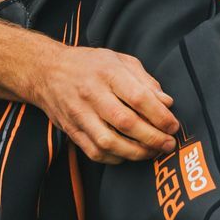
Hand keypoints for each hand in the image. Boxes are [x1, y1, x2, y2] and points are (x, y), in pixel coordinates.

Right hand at [33, 47, 179, 164]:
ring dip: (135, 152)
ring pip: (109, 142)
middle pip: (126, 123)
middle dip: (152, 138)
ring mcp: (79, 114)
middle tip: (168, 144)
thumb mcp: (119, 60)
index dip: (160, 116)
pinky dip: (115, 158)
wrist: (46, 71)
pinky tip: (128, 154)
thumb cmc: (89, 64)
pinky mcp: (71, 130)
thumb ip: (145, 81)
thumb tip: (167, 103)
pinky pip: (95, 152)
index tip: (173, 126)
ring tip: (151, 152)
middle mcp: (92, 93)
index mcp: (107, 72)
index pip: (139, 98)